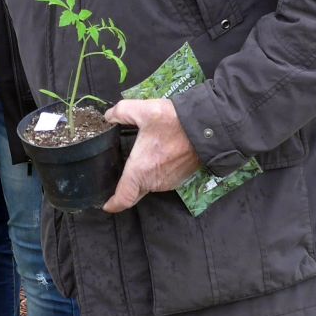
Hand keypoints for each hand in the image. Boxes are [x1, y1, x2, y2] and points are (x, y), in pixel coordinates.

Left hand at [102, 99, 201, 213]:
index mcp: (140, 170)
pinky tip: (156, 156)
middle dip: (126, 186)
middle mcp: (154, 181)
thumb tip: (109, 116)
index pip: (124, 198)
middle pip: (135, 191)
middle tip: (117, 175)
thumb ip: (121, 111)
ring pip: (150, 184)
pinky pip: (163, 179)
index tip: (106, 205)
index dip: (113, 204)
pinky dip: (157, 171)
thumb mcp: (144, 110)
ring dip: (144, 175)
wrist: (209, 128)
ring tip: (140, 159)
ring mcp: (170, 181)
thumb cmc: (174, 122)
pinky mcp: (181, 177)